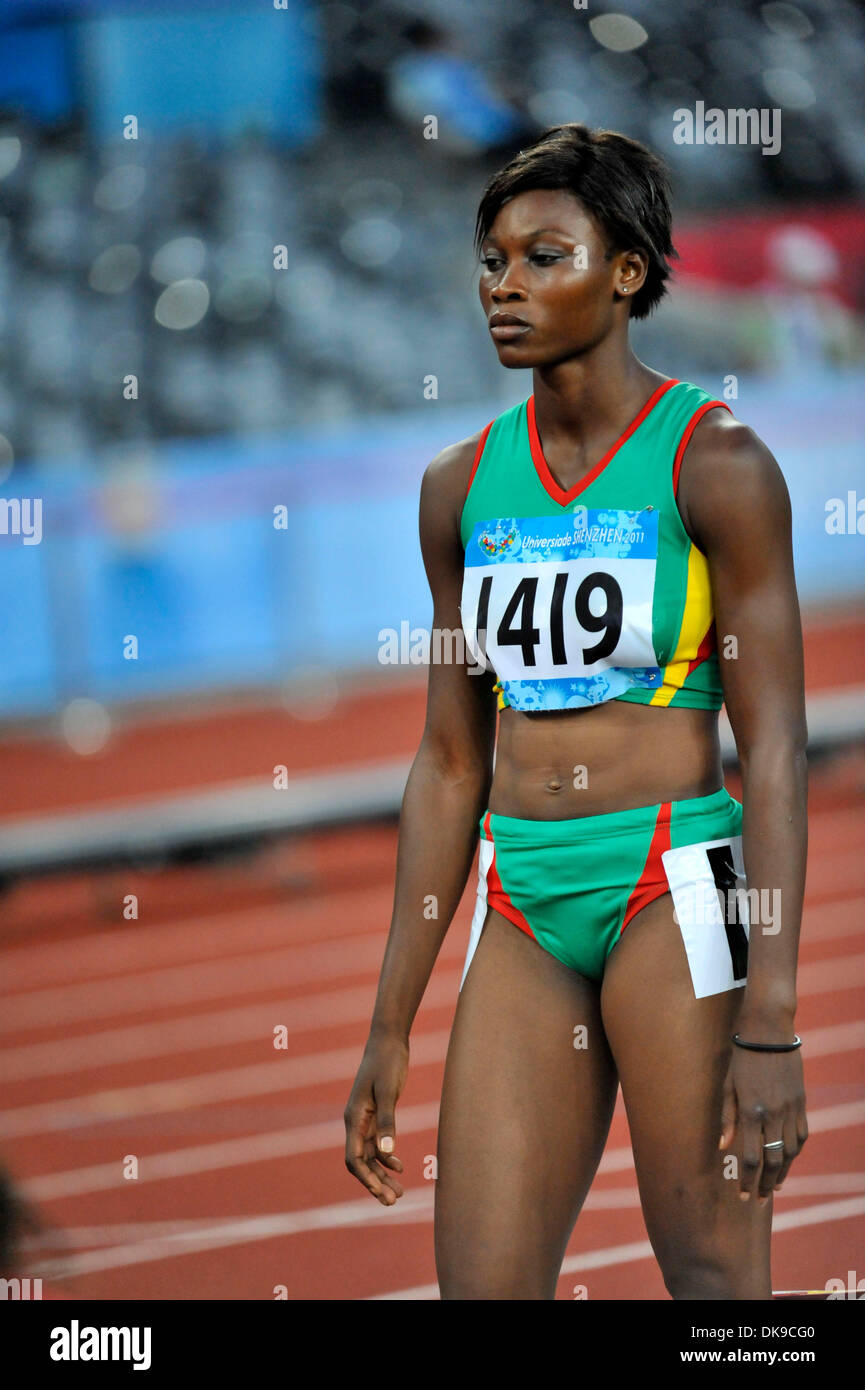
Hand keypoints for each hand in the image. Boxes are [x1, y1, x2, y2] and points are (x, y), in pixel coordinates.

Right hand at [343, 1031, 408, 1204]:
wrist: (388, 1041)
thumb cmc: (387, 1063)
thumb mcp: (388, 1092)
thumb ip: (387, 1122)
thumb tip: (387, 1153)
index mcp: (354, 1118)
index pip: (354, 1157)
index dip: (366, 1178)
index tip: (380, 1193)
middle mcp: (356, 1122)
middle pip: (361, 1162)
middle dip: (375, 1182)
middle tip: (392, 1201)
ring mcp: (365, 1120)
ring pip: (370, 1156)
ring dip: (382, 1174)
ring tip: (399, 1192)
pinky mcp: (376, 1115)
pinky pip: (377, 1144)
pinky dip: (387, 1158)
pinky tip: (400, 1166)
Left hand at [719, 1043, 807, 1204]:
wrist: (769, 1032)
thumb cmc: (741, 1056)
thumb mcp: (727, 1084)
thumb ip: (726, 1118)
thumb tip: (723, 1147)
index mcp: (751, 1111)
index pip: (751, 1158)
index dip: (747, 1181)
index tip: (743, 1196)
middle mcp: (774, 1114)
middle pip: (773, 1161)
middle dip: (765, 1185)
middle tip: (760, 1201)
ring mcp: (790, 1109)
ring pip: (790, 1152)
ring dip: (782, 1172)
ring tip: (774, 1187)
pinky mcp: (801, 1103)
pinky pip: (801, 1135)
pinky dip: (794, 1152)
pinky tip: (787, 1160)